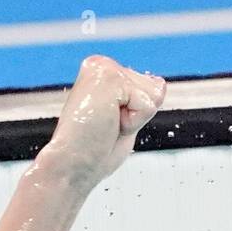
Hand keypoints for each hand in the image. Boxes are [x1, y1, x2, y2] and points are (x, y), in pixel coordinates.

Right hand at [37, 55, 165, 191]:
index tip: (109, 126)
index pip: (150, 89)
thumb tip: (159, 83)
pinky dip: (133, 123)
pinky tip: (106, 123)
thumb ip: (141, 101)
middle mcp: (102, 65)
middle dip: (138, 117)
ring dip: (135, 120)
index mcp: (103, 74)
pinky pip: (147, 105)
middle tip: (107, 127)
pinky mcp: (110, 77)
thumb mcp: (125, 121)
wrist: (72, 165)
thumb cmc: (93, 151)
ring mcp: (105, 68)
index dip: (137, 117)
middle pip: (156, 89)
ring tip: (106, 125)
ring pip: (154, 96)